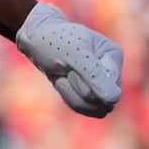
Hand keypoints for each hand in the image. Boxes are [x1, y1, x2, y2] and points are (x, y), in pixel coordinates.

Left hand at [15, 2, 122, 117]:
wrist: (34, 39)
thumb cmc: (53, 40)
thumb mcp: (73, 54)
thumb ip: (94, 75)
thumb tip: (114, 99)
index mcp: (112, 55)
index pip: (112, 88)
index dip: (88, 85)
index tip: (71, 69)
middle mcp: (110, 70)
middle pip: (105, 101)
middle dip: (79, 90)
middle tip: (65, 72)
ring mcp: (100, 82)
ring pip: (97, 108)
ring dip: (73, 96)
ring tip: (61, 78)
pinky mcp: (88, 91)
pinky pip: (87, 108)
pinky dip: (70, 99)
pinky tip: (61, 83)